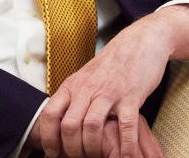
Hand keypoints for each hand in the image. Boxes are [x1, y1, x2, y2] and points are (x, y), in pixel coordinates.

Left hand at [36, 5, 188, 156]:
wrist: (140, 41)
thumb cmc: (112, 64)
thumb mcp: (85, 77)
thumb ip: (74, 97)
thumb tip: (60, 122)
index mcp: (73, 85)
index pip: (50, 114)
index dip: (48, 137)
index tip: (53, 153)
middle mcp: (87, 89)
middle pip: (69, 125)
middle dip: (72, 149)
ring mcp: (109, 92)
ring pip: (91, 127)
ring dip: (93, 148)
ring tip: (98, 157)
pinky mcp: (131, 96)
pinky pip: (125, 125)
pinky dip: (125, 145)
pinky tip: (126, 156)